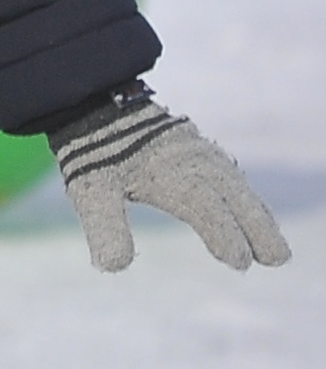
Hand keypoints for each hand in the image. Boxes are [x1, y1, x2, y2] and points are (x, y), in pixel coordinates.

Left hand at [47, 85, 291, 271]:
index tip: (240, 263)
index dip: (225, 235)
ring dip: (258, 215)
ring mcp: (199, 153)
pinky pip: (230, 175)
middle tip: (278, 259)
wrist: (93, 102)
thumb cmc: (92, 151)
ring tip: (274, 248)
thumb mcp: (91, 191)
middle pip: (235, 199)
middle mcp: (194, 163)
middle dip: (258, 229)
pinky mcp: (196, 147)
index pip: (207, 210)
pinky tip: (251, 212)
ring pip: (238, 187)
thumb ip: (105, 228)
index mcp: (172, 175)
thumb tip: (114, 266)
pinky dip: (246, 196)